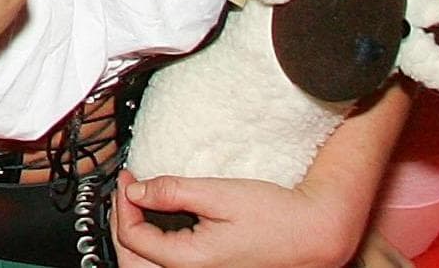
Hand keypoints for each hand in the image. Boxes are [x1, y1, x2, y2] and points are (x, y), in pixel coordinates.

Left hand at [112, 172, 359, 267]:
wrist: (315, 233)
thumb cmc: (277, 215)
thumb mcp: (219, 193)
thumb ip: (173, 192)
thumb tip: (136, 191)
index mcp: (192, 260)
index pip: (133, 238)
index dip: (123, 204)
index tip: (128, 179)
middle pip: (135, 261)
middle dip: (123, 224)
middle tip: (127, 193)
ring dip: (137, 240)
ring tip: (139, 207)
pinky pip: (172, 266)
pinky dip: (157, 247)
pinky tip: (161, 223)